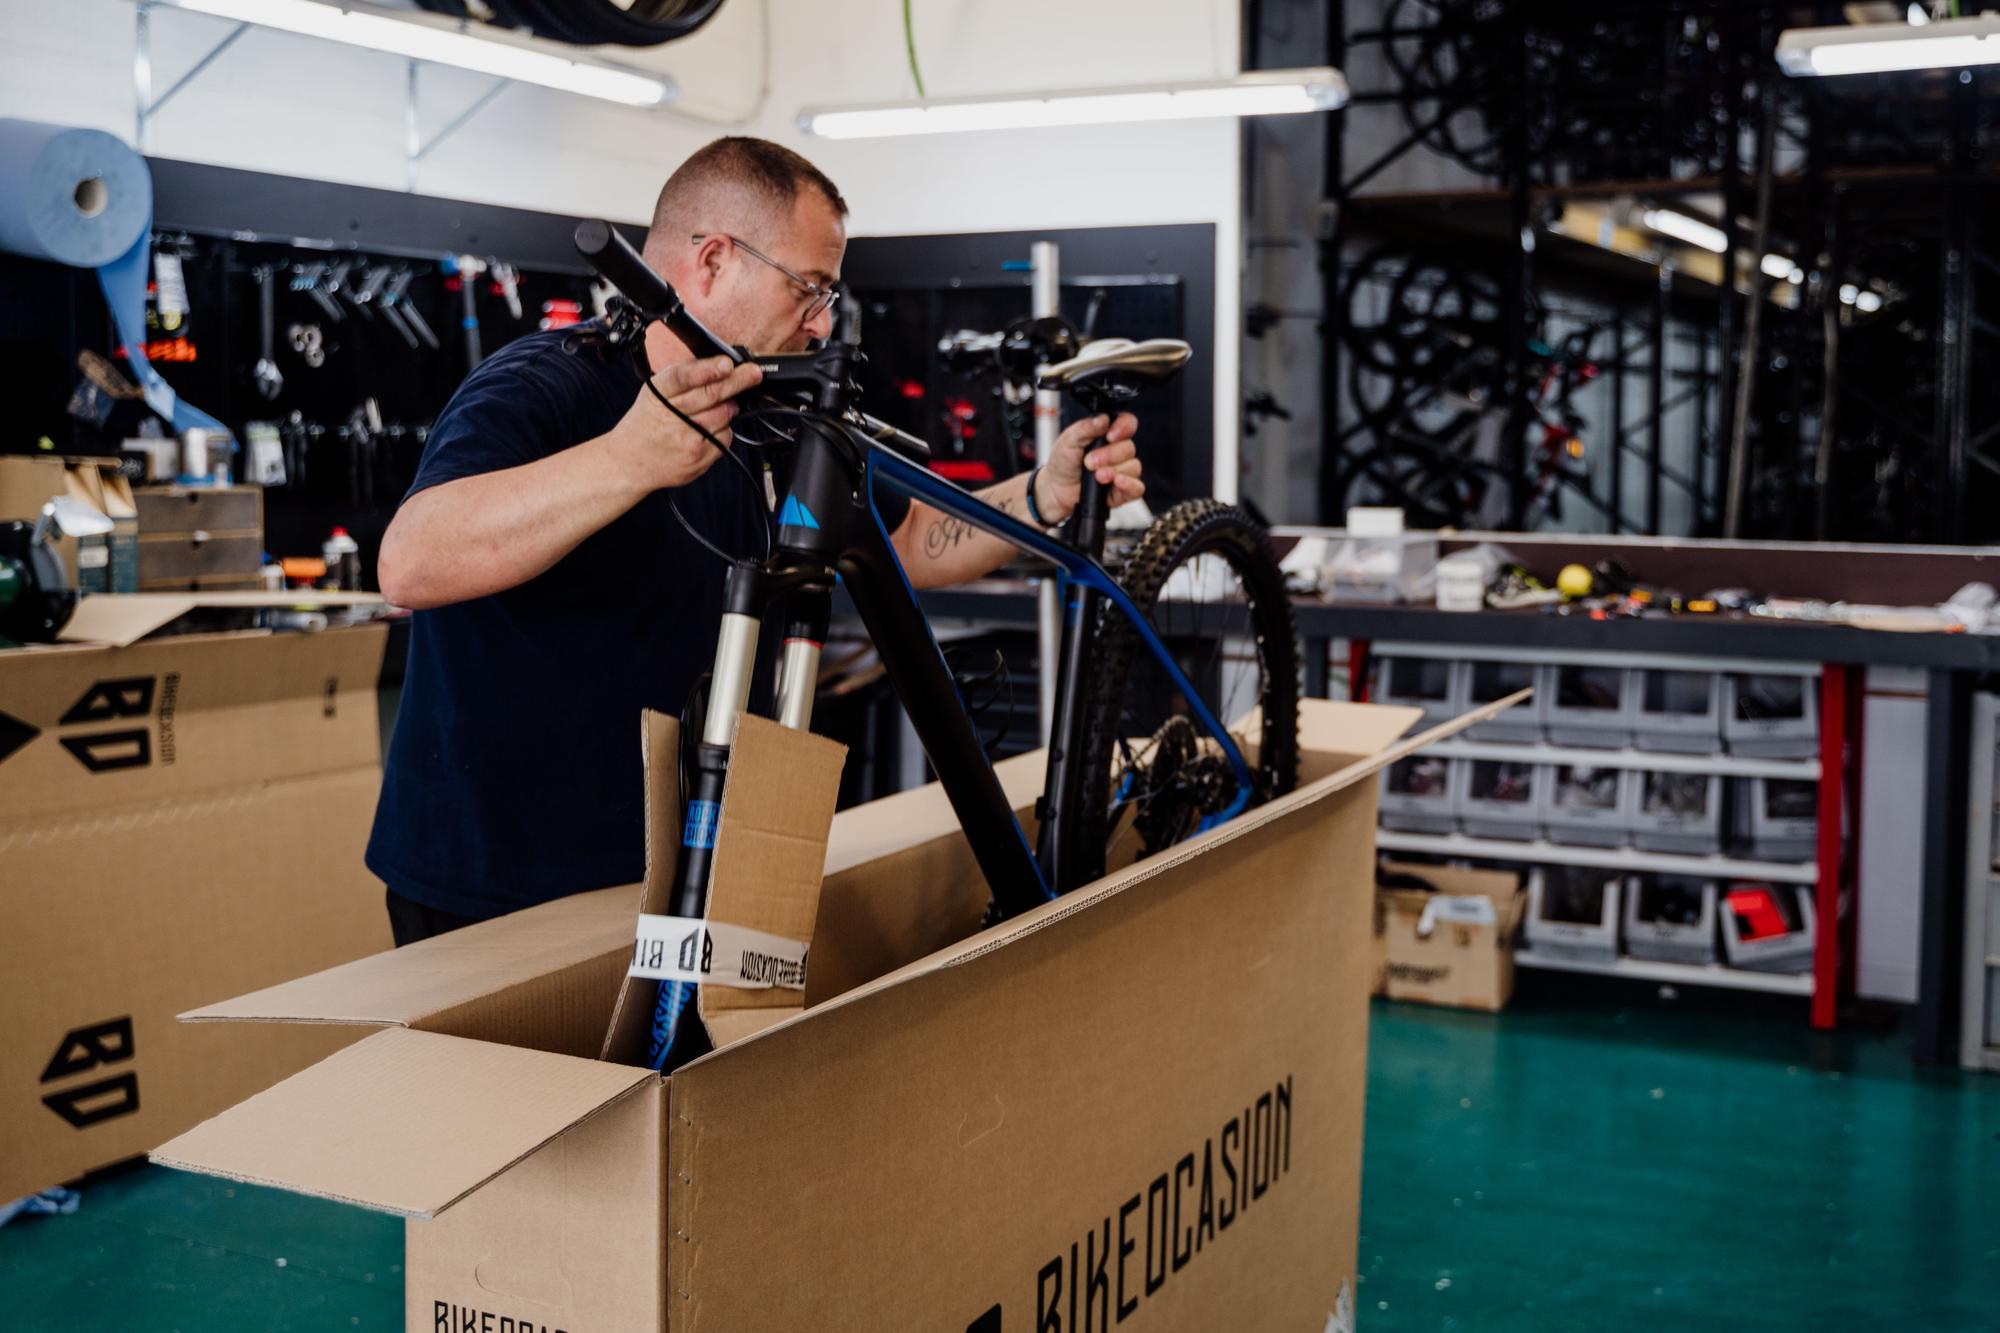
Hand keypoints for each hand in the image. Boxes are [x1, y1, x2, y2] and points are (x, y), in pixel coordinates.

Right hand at [605, 354, 762, 490]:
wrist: (630, 462)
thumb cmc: (646, 423)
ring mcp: (685, 439)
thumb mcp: (654, 393)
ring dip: (729, 406)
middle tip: (753, 373)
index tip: (726, 364)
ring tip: (721, 405)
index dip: (707, 370)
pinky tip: (710, 429)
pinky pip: (726, 437)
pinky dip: (724, 429)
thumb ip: (682, 378)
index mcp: (658, 395)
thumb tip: (719, 365)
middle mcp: (670, 416)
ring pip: (724, 415)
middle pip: (711, 394)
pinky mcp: (698, 458)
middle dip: (737, 381)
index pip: (683, 378)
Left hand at [1039, 412, 1142, 523]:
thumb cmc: (1063, 462)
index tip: (1110, 435)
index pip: (1127, 423)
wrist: (1056, 489)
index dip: (1123, 427)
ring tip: (1097, 476)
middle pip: (1129, 448)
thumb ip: (1085, 428)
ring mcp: (1122, 471)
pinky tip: (1117, 482)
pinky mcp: (1123, 491)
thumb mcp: (1068, 441)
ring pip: (1133, 467)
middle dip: (1109, 455)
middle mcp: (1118, 451)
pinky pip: (1137, 488)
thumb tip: (1102, 419)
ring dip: (1114, 471)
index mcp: (1108, 434)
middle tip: (1090, 461)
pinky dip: (1130, 484)